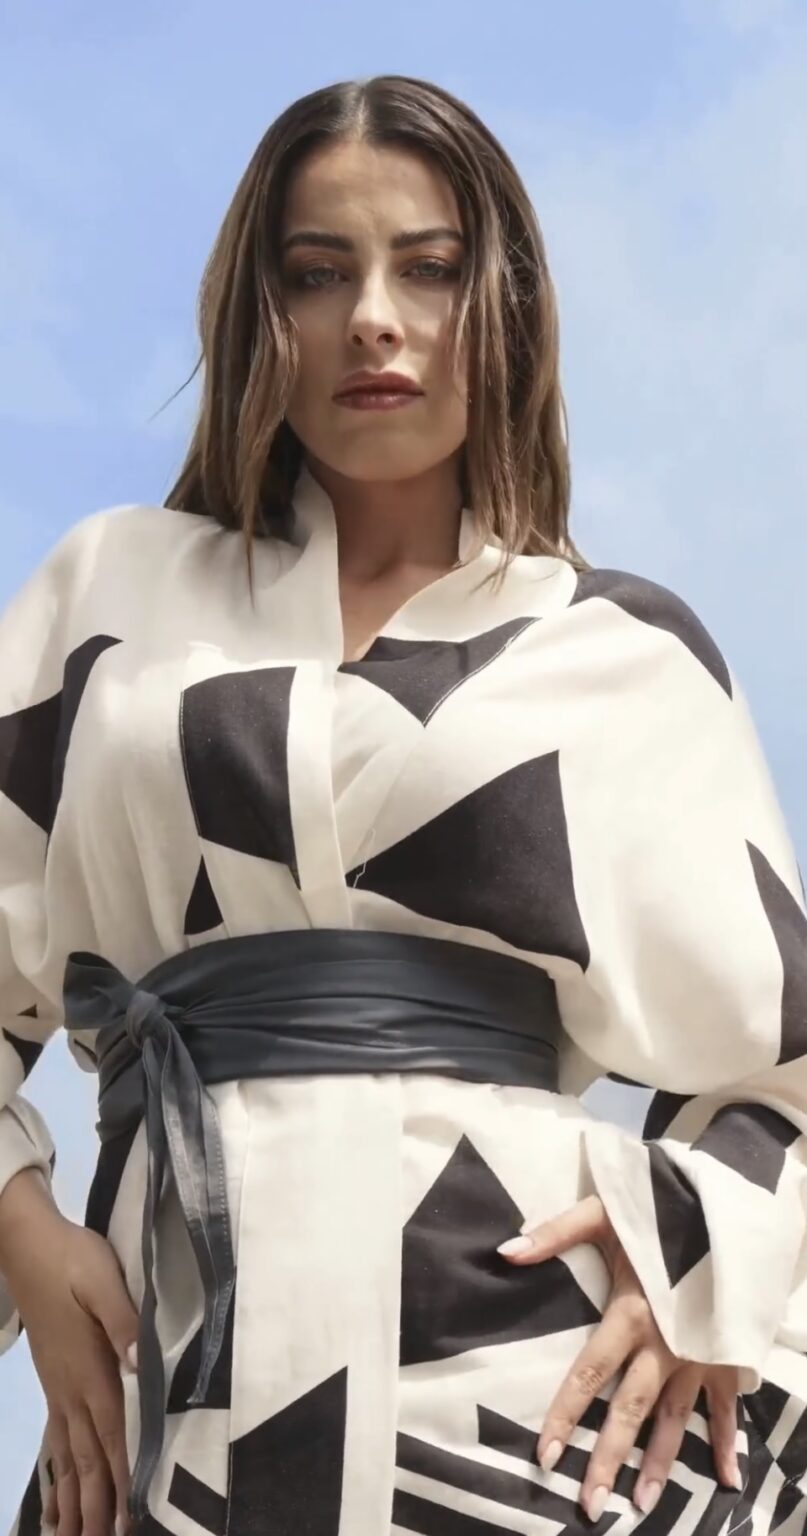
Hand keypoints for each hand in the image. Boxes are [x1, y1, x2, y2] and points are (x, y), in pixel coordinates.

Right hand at [0, 1170, 138, 1535]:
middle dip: (98, 1509)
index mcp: (91, 1370)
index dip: (123, 1480)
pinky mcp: (55, 1381)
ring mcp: (60, 1389)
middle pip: (89, 1460)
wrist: (28, 1245)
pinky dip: (61, 1475)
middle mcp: (74, 1390)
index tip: (131, 1522)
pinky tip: (60, 1497)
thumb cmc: (71, 1259)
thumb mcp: (102, 1281)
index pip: (113, 1436)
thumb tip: (139, 1363)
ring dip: (78, 1501)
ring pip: (71, 1456)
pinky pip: (58, 1440)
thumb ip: (125, 1321)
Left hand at [498, 1194, 739, 1521]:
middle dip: (609, 1459)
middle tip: (590, 1505)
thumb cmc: (659, 1210)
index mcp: (630, 1312)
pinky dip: (730, 1443)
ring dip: (660, 1464)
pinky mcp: (726, 1354)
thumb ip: (554, 1233)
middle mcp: (664, 1343)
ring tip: (641, 1505)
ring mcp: (699, 1353)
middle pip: (630, 1410)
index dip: (565, 1414)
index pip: (588, 1373)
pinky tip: (728, 1480)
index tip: (545, 1454)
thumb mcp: (604, 1213)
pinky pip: (729, 1406)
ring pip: (676, 1419)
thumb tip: (505, 1251)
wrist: (723, 1205)